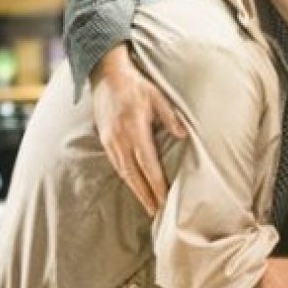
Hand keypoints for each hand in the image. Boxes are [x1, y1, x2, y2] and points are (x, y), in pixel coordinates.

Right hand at [90, 44, 186, 215]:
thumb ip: (170, 117)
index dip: (156, 184)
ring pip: (123, 172)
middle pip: (134, 174)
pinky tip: (134, 185)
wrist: (107, 75)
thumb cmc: (136, 85)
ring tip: (147, 204)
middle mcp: (120, 139)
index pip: (148, 164)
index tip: (164, 199)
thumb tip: (182, 135)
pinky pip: (116, 164)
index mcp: (135, 129)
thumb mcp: (157, 97)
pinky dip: (126, 177)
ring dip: (135, 189)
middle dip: (145, 195)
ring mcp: (110, 140)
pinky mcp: (105, 139)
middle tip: (156, 212)